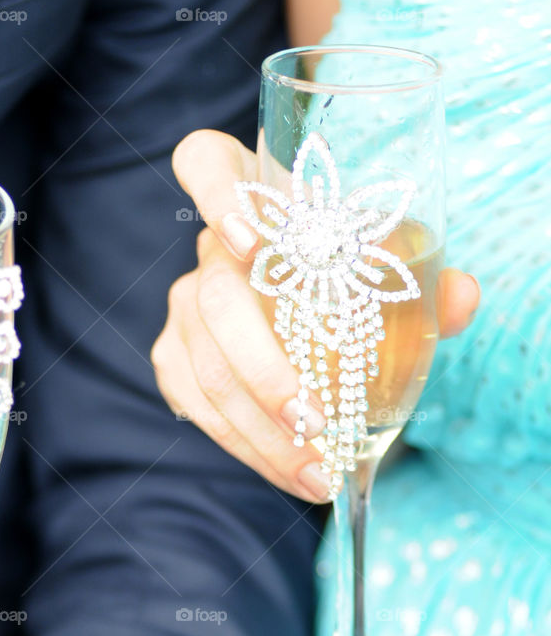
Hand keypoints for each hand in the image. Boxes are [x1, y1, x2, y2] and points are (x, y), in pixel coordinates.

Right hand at [153, 130, 480, 501]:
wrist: (307, 303)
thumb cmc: (346, 271)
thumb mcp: (386, 265)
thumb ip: (423, 278)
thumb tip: (460, 298)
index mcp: (252, 201)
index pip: (204, 165)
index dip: (215, 196)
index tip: (250, 243)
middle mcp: (208, 251)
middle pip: (214, 300)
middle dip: (264, 369)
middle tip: (314, 419)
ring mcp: (184, 305)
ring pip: (206, 369)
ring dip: (260, 429)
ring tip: (313, 471)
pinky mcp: (174, 356)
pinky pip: (195, 405)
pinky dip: (242, 443)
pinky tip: (283, 468)